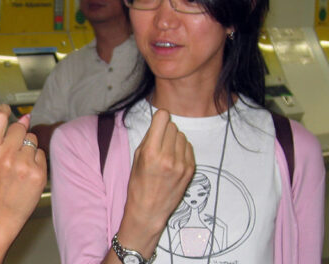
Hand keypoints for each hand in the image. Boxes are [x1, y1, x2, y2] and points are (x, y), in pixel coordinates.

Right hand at [0, 104, 47, 227]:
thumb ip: (0, 138)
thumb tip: (24, 117)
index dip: (5, 110)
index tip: (8, 110)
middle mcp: (5, 156)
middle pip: (20, 127)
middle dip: (18, 135)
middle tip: (13, 152)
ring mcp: (23, 165)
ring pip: (33, 140)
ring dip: (28, 149)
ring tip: (19, 165)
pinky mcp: (38, 173)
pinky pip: (41, 154)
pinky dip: (36, 161)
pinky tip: (27, 173)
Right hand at [117, 109, 194, 253]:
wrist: (149, 210)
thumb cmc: (139, 185)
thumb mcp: (137, 158)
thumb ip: (149, 138)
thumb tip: (160, 122)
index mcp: (151, 152)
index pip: (163, 118)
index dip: (160, 119)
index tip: (158, 124)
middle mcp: (168, 156)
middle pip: (173, 126)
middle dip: (166, 131)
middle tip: (160, 143)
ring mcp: (181, 163)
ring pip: (182, 136)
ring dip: (174, 140)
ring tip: (167, 153)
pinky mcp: (190, 169)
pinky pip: (189, 147)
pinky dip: (182, 150)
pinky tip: (174, 160)